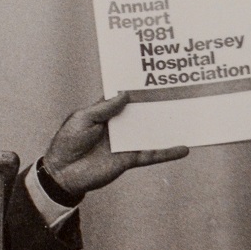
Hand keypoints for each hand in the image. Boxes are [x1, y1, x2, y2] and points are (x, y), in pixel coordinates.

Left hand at [41, 93, 188, 196]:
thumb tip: (126, 94)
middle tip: (178, 91)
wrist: (62, 172)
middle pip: (141, 113)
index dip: (136, 88)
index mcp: (105, 113)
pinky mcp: (129, 159)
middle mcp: (118, 126)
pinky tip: (183, 148)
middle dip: (157, 103)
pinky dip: (167, 152)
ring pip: (150, 132)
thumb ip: (105, 107)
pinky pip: (151, 154)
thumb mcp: (83, 118)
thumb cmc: (68, 142)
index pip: (124, 98)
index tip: (153, 77)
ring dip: (167, 126)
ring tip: (188, 115)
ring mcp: (125, 142)